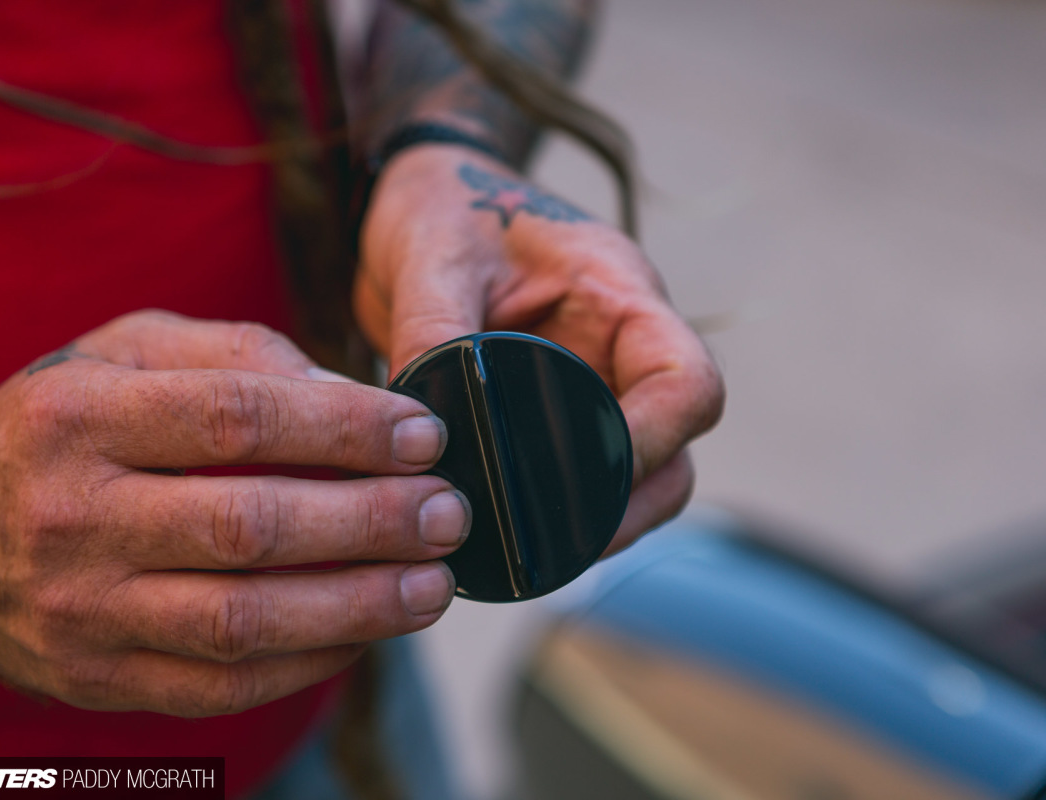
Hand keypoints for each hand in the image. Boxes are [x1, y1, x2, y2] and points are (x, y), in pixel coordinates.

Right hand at [0, 311, 467, 715]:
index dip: (345, 428)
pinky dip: (308, 663)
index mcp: (77, 416)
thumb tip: (351, 396)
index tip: (423, 435)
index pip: (235, 418)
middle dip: (370, 522)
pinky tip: (367, 633)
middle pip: (248, 526)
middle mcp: (70, 517)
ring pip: (242, 621)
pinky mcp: (95, 678)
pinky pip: (221, 686)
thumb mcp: (120, 352)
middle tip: (447, 513)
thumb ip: (233, 355)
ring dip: (358, 606)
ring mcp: (79, 611)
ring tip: (434, 585)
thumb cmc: (52, 426)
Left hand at [355, 147, 723, 552]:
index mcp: (619, 296)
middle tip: (553, 548)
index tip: (588, 482)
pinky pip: (579, 478)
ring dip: (596, 524)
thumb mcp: (432, 259)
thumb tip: (430, 433)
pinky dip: (558, 515)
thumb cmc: (439, 208)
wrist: (416, 203)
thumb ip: (435, 334)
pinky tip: (508, 540)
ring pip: (634, 480)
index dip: (653, 445)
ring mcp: (592, 385)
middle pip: (673, 453)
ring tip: (530, 557)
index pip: (687, 384)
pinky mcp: (554, 415)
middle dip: (626, 508)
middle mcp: (620, 349)